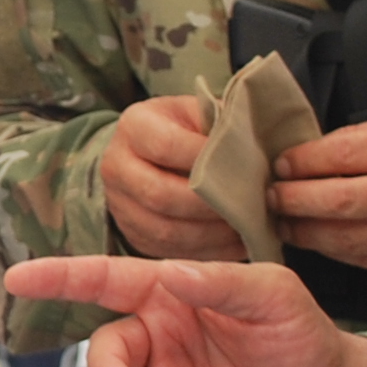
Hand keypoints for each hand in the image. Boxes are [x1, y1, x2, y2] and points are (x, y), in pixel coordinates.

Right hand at [98, 96, 245, 260]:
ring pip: (165, 231)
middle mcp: (116, 166)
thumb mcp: (200, 113)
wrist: (152, 152)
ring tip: (246, 229)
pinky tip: (236, 244)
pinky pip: (169, 252)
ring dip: (211, 235)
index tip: (244, 167)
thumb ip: (219, 127)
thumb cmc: (187, 129)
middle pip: (161, 195)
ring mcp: (120, 205)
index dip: (206, 160)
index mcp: (134, 126)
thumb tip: (250, 158)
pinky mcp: (132, 235)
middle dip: (210, 206)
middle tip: (249, 207)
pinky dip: (208, 252)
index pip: (166, 146)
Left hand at [270, 114, 366, 281]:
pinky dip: (340, 253)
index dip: (299, 164)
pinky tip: (324, 243)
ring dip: (308, 234)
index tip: (279, 166)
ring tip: (287, 224)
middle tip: (270, 200)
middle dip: (291, 203)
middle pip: (335, 202)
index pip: (338, 155)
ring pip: (347, 240)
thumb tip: (314, 154)